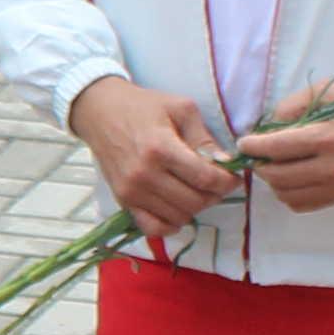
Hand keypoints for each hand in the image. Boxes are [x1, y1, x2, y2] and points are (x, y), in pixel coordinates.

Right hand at [71, 76, 237, 243]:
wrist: (100, 112)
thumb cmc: (143, 106)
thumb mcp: (181, 109)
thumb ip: (204, 138)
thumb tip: (226, 163)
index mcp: (161, 148)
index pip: (206, 178)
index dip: (228, 181)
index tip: (233, 176)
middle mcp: (145, 174)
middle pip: (195, 201)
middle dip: (215, 194)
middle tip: (216, 183)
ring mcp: (132, 191)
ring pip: (179, 216)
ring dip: (195, 207)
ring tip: (195, 190)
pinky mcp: (123, 201)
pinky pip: (153, 228)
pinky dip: (171, 225)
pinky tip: (177, 209)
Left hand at [233, 82, 333, 213]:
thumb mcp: (327, 94)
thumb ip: (292, 106)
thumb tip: (266, 128)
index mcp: (327, 138)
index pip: (277, 148)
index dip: (254, 146)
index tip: (245, 143)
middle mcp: (332, 167)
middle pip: (277, 176)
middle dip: (259, 165)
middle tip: (257, 155)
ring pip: (286, 194)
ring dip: (272, 181)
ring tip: (274, 165)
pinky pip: (302, 205)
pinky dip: (288, 194)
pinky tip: (290, 179)